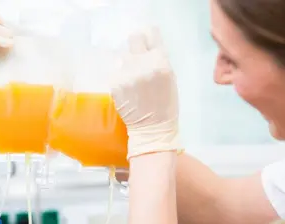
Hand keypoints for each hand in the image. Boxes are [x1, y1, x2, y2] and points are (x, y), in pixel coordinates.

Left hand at [111, 27, 180, 158]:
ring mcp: (127, 73)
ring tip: (132, 80)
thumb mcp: (170, 77)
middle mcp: (142, 64)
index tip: (147, 42)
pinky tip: (127, 90)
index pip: (151, 34)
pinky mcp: (115, 83)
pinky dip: (120, 78)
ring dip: (127, 64)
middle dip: (136, 45)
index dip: (149, 38)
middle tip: (137, 58)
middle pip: (134, 39)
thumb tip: (148, 43)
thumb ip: (159, 59)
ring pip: (123, 56)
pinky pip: (116, 71)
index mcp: (161, 62)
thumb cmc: (165, 104)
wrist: (152, 128)